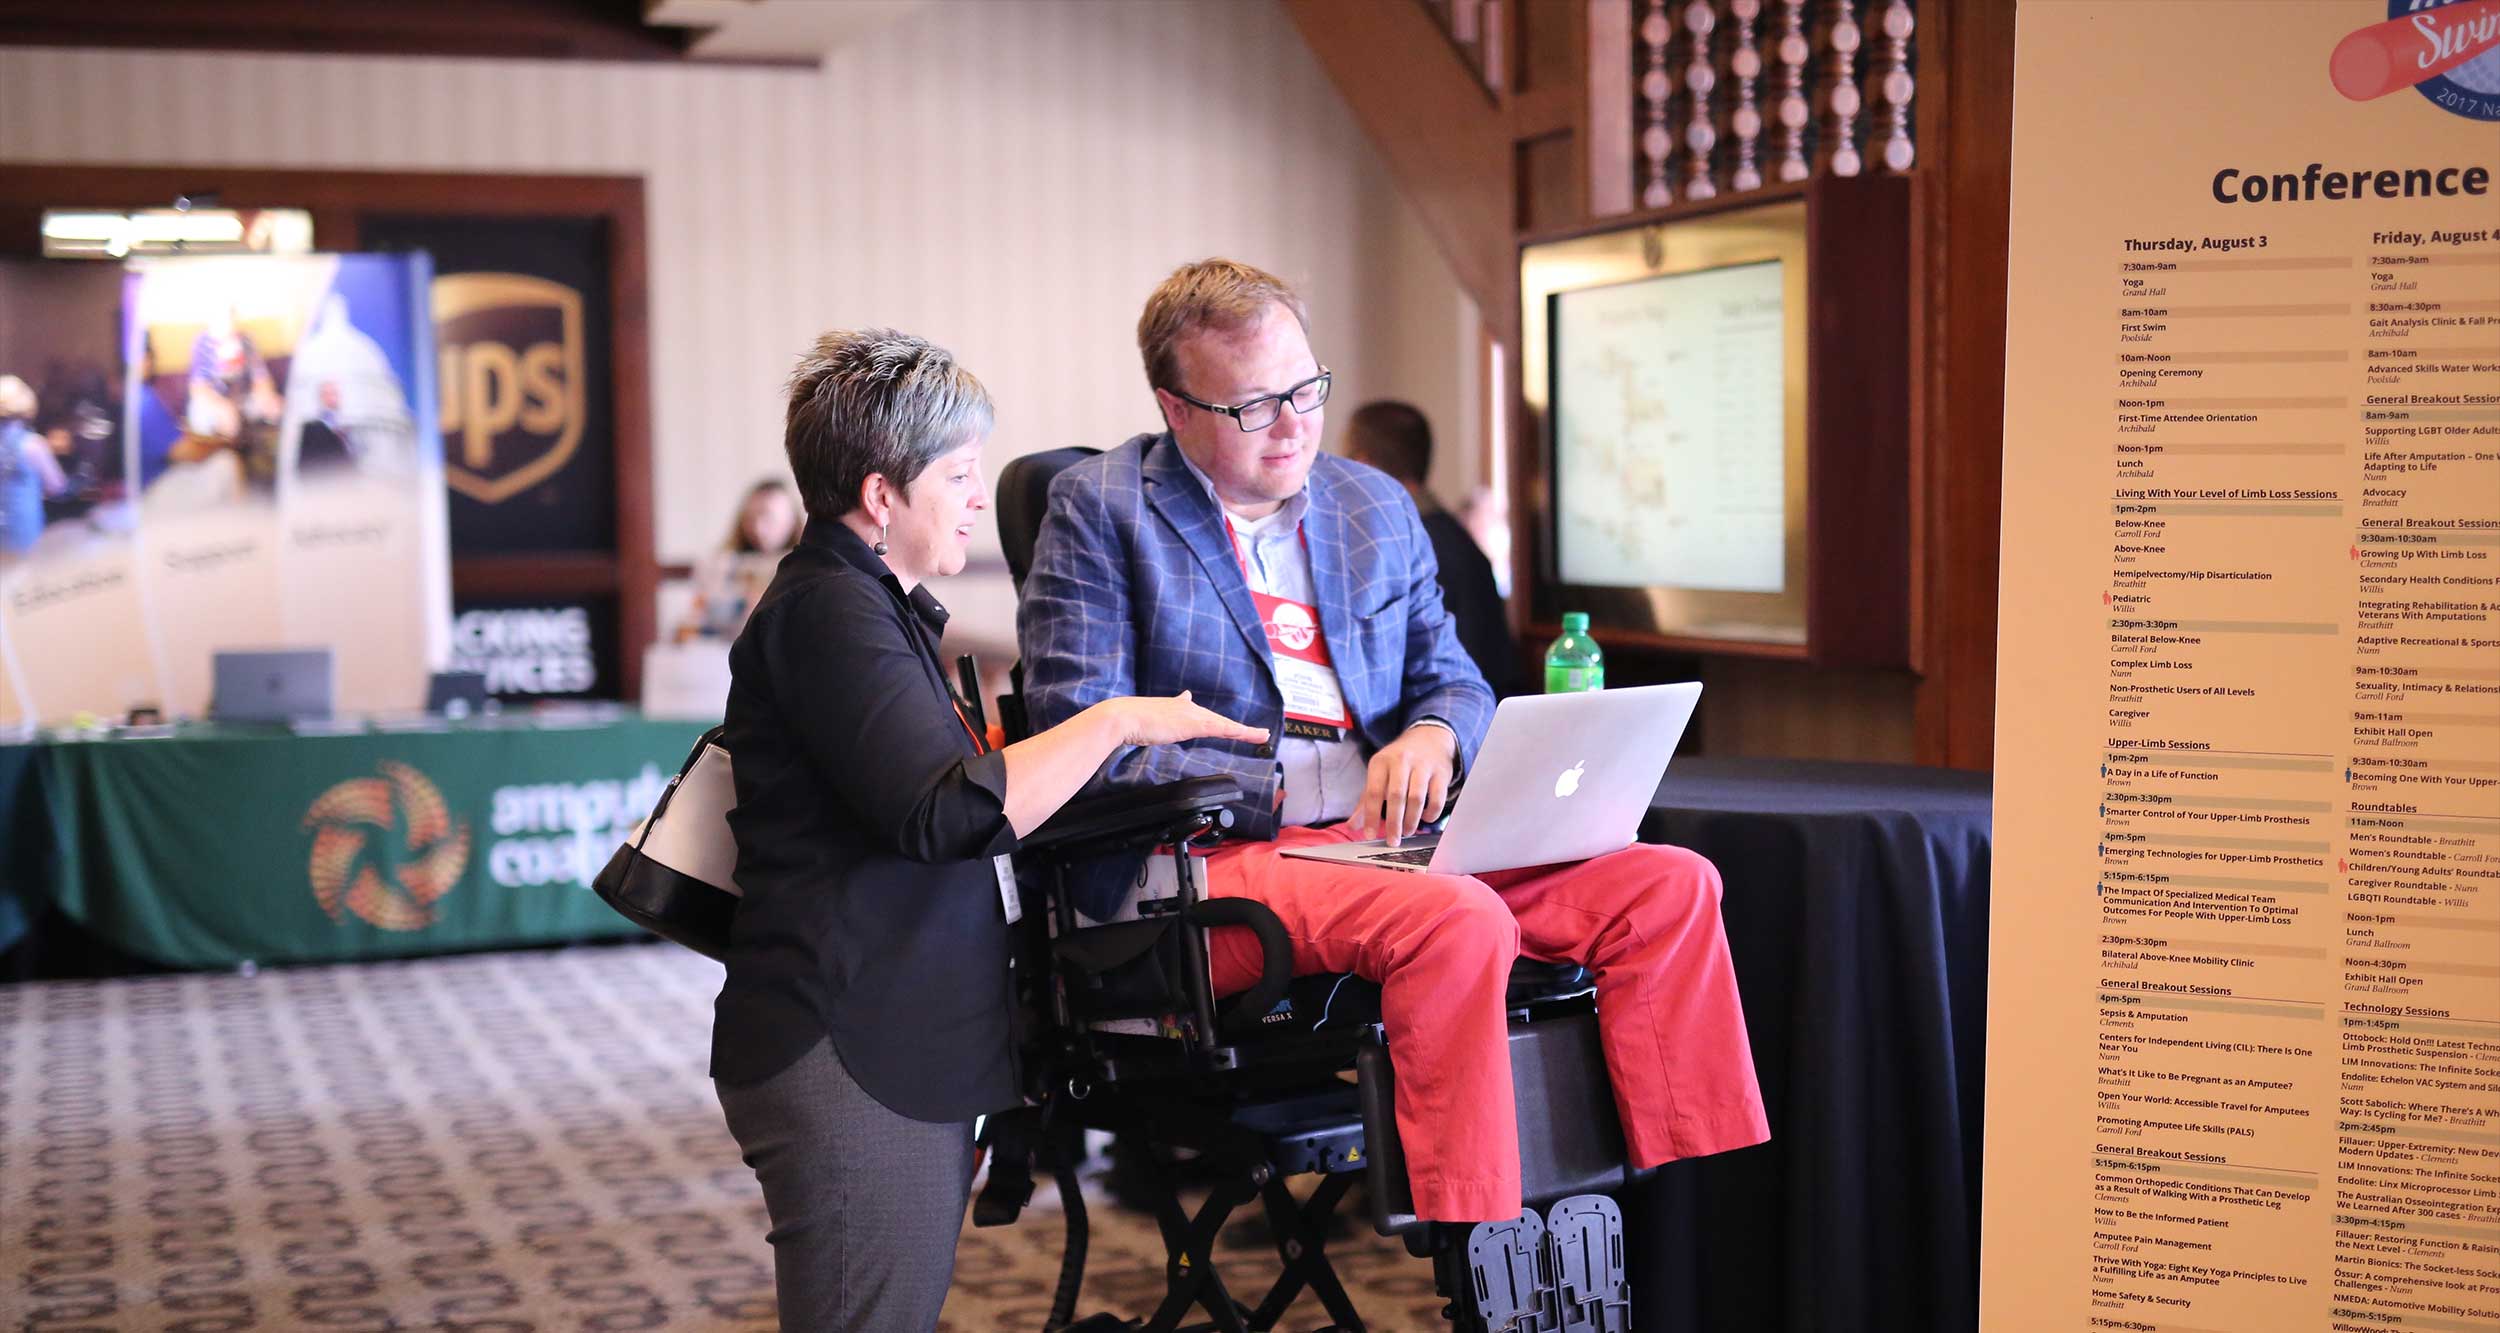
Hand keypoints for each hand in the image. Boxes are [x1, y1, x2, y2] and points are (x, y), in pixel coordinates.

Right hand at [1103, 691, 1268, 748]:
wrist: (1122, 717)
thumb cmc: (1125, 722)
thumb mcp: (1142, 720)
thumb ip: (1151, 720)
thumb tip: (1149, 718)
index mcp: (1174, 707)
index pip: (1198, 712)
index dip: (1214, 718)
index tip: (1225, 721)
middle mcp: (1187, 707)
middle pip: (1218, 720)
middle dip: (1237, 729)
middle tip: (1258, 734)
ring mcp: (1191, 715)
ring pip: (1225, 724)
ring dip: (1246, 731)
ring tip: (1263, 736)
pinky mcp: (1194, 724)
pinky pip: (1224, 729)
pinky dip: (1241, 732)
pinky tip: (1254, 735)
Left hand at [1348, 724, 1456, 846]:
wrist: (1429, 738)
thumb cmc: (1399, 762)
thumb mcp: (1379, 774)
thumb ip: (1366, 800)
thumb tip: (1352, 826)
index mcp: (1381, 762)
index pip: (1374, 792)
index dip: (1371, 816)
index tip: (1369, 835)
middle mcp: (1401, 761)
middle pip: (1396, 796)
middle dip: (1394, 822)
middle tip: (1393, 841)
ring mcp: (1423, 765)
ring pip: (1416, 798)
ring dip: (1412, 820)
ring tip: (1407, 832)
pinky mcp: (1441, 772)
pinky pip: (1437, 797)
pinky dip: (1431, 812)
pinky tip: (1425, 818)